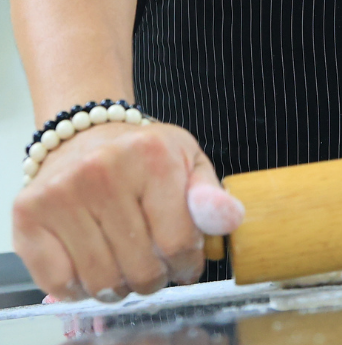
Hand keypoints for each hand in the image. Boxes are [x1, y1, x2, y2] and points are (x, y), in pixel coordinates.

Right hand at [12, 121, 244, 301]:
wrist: (86, 134)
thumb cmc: (143, 156)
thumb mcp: (187, 161)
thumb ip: (211, 195)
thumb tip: (231, 219)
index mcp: (152, 156)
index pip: (179, 241)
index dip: (187, 263)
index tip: (185, 261)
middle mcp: (103, 171)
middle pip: (139, 267)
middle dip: (155, 277)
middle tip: (155, 265)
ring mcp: (62, 193)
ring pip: (100, 281)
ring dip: (119, 286)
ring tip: (126, 266)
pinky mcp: (29, 214)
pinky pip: (58, 282)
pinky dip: (79, 287)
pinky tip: (92, 264)